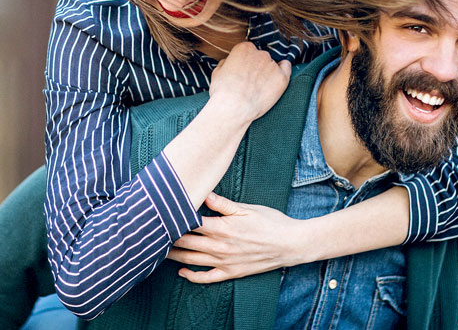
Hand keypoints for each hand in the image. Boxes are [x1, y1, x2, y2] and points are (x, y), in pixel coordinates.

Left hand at [167, 192, 304, 282]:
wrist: (289, 243)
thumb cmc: (270, 222)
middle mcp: (220, 246)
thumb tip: (203, 195)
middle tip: (154, 233)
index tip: (161, 215)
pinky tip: (181, 272)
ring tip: (160, 251)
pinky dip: (192, 276)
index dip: (174, 220)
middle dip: (169, 238)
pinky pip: (207, 277)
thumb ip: (223, 204)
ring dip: (175, 256)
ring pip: (192, 260)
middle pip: (187, 243)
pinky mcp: (231, 272)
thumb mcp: (247, 208)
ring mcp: (224, 261)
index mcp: (222, 227)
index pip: (190, 223)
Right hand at [209, 42, 290, 123]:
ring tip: (260, 88)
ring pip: (272, 65)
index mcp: (244, 48)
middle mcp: (260, 53)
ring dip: (268, 72)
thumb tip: (229, 62)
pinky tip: (278, 78)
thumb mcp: (217, 72)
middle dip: (257, 67)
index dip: (246, 62)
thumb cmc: (223, 92)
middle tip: (251, 81)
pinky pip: (287, 69)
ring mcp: (272, 65)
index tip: (244, 71)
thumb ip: (227, 63)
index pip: (248, 51)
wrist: (233, 107)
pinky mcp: (282, 78)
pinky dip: (283, 71)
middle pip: (261, 57)